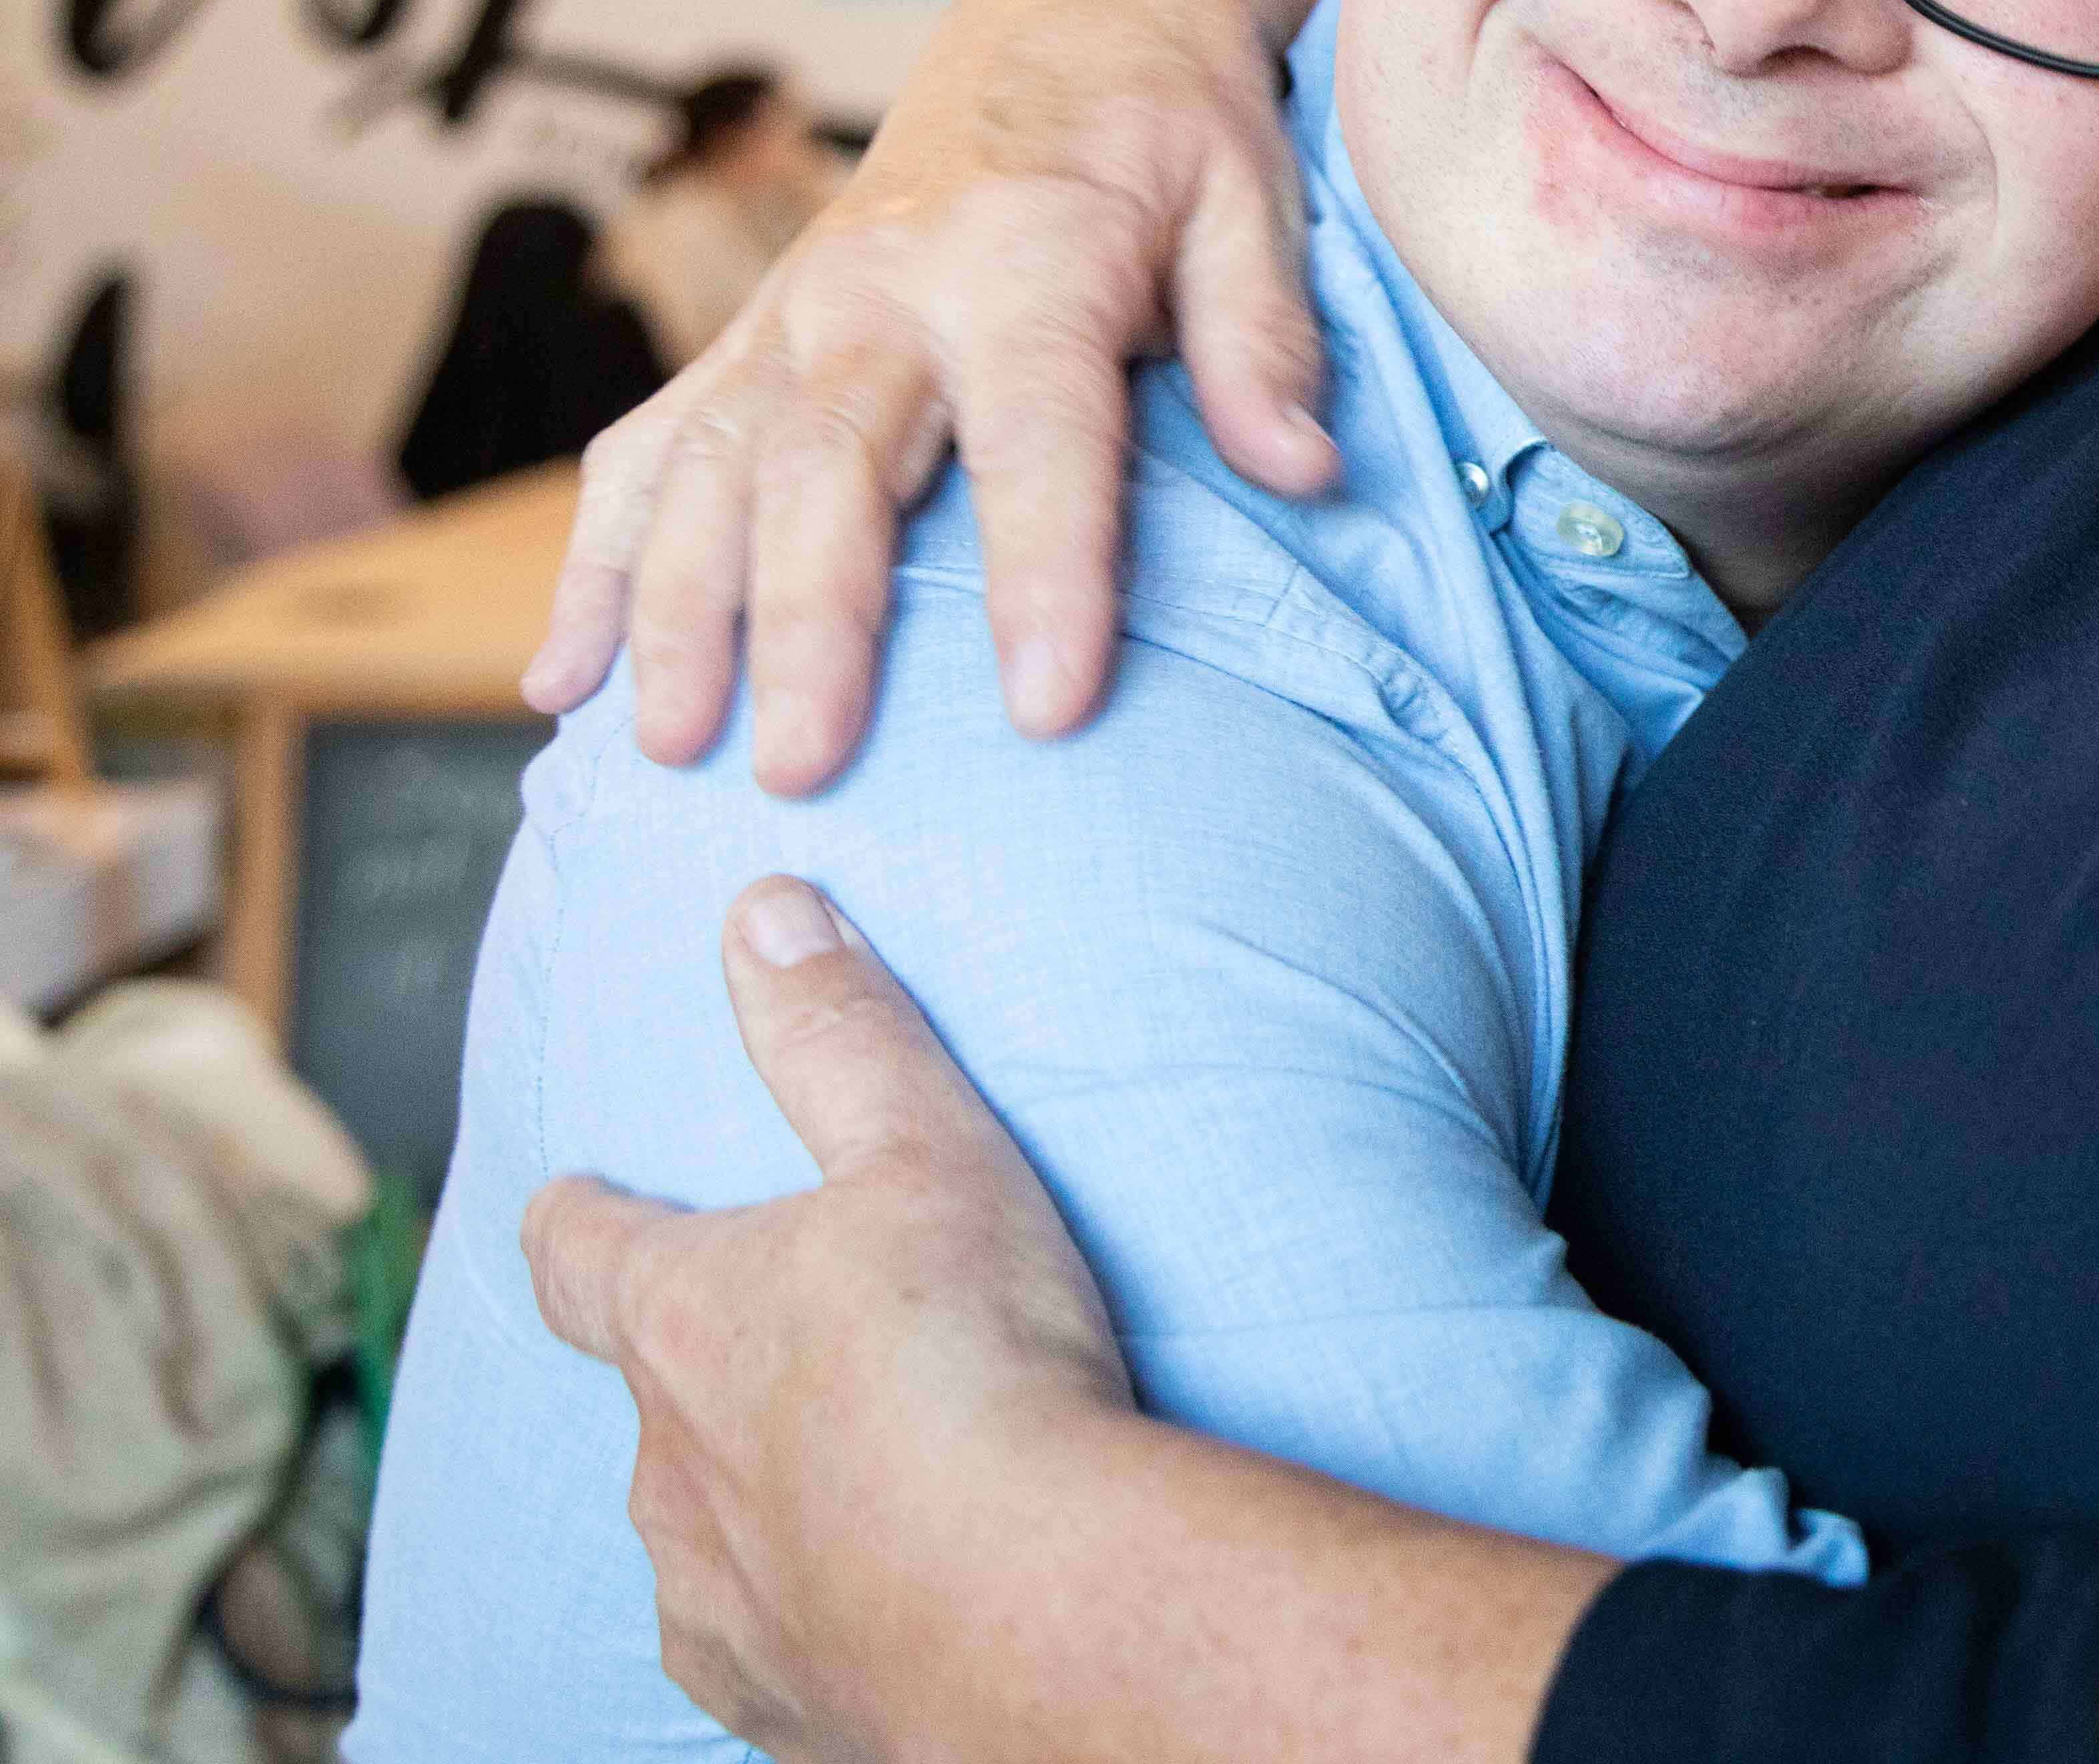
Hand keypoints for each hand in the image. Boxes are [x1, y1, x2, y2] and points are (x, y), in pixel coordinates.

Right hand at [519, 0, 1339, 788]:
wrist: (1074, 17)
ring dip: (675, 610)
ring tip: (670, 749)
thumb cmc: (1180, 131)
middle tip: (801, 770)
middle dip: (807, 623)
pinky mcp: (753, 335)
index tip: (1050, 708)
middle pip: (830, 467)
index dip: (1044, 569)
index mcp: (1029, 259)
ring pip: (709, 467)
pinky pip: (650, 448)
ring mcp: (798, 311)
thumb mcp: (1256, 202)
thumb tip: (1303, 470)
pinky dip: (596, 562)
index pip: (1037, 432)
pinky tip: (566, 679)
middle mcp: (885, 287)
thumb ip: (1267, 338)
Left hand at [524, 880, 1131, 1760]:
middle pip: (646, 1406)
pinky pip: (767, 1646)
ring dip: (752, 1502)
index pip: (579, 1256)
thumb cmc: (973, 1360)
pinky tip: (875, 1603)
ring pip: (699, 1534)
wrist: (1034, 1601)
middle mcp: (669, 1469)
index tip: (571, 1203)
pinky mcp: (781, 1699)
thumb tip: (760, 907)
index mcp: (685, 1325)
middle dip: (700, 1377)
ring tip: (844, 1485)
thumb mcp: (924, 1150)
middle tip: (775, 1354)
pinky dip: (809, 1615)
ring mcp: (716, 1595)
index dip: (575, 1221)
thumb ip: (840, 1032)